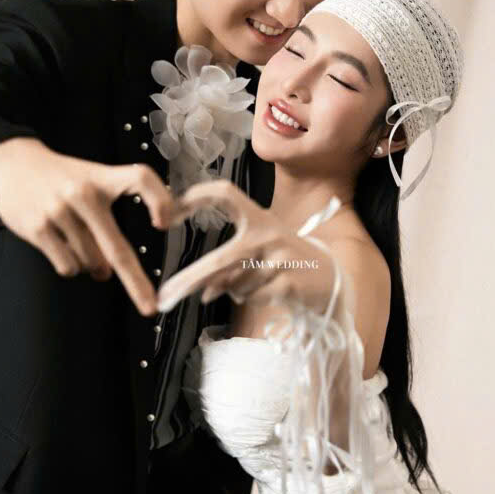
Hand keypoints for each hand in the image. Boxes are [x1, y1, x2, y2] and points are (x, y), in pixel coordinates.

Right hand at [0, 137, 174, 314]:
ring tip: (77, 242)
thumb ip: (108, 220)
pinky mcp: (38, 227)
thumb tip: (110, 272)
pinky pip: (67, 266)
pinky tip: (61, 246)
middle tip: (149, 305)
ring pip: (91, 263)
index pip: (140, 178)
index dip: (159, 200)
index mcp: (102, 178)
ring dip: (92, 265)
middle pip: (117, 248)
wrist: (12, 161)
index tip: (165, 224)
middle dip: (136, 282)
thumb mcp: (91, 181)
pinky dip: (70, 266)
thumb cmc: (60, 178)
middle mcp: (83, 194)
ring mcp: (59, 211)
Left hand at [156, 180, 331, 312]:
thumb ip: (228, 265)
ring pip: (236, 286)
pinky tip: (269, 292)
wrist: (329, 279)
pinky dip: (253, 299)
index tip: (169, 212)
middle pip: (219, 259)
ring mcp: (280, 258)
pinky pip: (253, 297)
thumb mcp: (258, 251)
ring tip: (257, 283)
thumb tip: (203, 291)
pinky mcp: (289, 283)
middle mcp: (268, 233)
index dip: (197, 196)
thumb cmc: (284, 261)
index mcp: (258, 217)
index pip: (225, 194)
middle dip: (188, 280)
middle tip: (165, 297)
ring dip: (236, 292)